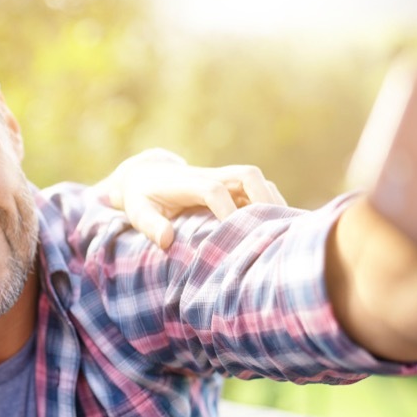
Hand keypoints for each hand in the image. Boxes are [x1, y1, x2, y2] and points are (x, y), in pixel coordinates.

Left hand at [96, 148, 286, 248]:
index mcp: (189, 182)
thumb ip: (150, 225)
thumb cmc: (142, 198)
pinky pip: (258, 187)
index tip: (235, 236)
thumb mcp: (137, 212)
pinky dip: (269, 202)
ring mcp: (223, 177)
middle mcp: (211, 175)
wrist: (147, 175)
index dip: (228, 211)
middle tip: (270, 230)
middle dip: (262, 199)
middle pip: (246, 175)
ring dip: (271, 200)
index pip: (214, 190)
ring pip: (257, 180)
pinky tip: (274, 226)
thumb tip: (166, 240)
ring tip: (279, 230)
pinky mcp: (231, 184)